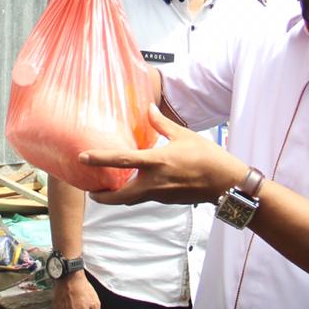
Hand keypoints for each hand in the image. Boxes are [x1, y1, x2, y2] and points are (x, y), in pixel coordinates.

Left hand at [83, 105, 245, 206]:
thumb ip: (161, 124)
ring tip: (107, 189)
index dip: (100, 159)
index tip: (83, 157)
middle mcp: (154, 182)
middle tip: (91, 191)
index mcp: (157, 162)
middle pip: (120, 196)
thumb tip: (148, 108)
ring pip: (132, 200)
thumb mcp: (184, 135)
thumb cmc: (207, 157)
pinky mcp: (166, 200)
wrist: (226, 183)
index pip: (121, 160)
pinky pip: (145, 198)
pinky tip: (135, 185)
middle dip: (102, 197)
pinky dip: (135, 194)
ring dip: (118, 197)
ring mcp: (160, 195)